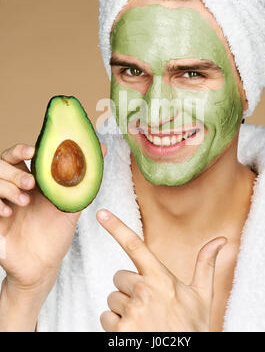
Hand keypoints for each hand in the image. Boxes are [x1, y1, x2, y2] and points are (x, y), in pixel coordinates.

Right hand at [0, 143, 106, 295]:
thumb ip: (84, 180)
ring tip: (25, 201)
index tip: (32, 152)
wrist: (42, 268)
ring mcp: (3, 204)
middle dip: (15, 170)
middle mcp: (14, 190)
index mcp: (31, 183)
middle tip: (30, 183)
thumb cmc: (55, 235)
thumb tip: (102, 149)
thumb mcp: (71, 206)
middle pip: (2, 164)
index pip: (19, 156)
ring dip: (8, 187)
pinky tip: (9, 213)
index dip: (22, 150)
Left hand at [97, 209, 226, 331]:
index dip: (116, 227)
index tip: (101, 213)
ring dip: (123, 309)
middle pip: (119, 278)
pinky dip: (116, 326)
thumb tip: (220, 240)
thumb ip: (205, 265)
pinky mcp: (119, 331)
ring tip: (144, 321)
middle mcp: (143, 292)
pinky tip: (134, 332)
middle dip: (129, 288)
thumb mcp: (202, 296)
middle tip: (148, 304)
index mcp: (160, 278)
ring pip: (113, 300)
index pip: (134, 245)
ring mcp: (130, 312)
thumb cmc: (192, 329)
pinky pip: (106, 319)